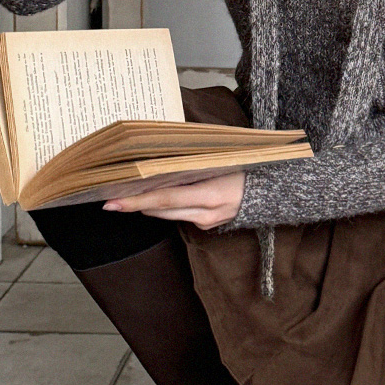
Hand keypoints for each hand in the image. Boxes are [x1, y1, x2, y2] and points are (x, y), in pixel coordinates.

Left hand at [103, 170, 244, 229]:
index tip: (112, 203)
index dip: (137, 201)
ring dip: (148, 206)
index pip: (164, 199)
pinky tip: (157, 198)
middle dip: (136, 204)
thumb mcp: (221, 161)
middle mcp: (206, 213)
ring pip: (168, 215)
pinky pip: (180, 215)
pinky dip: (166, 207)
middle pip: (161, 210)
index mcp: (210, 194)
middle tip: (110, 198)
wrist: (273, 192)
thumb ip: (193, 163)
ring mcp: (207, 222)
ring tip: (126, 196)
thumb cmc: (247, 168)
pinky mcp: (208, 225)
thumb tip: (161, 159)